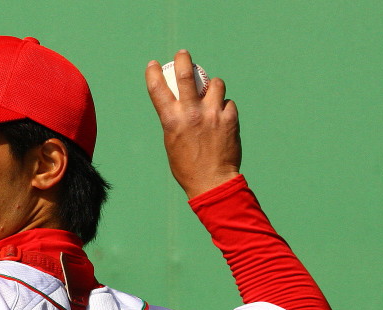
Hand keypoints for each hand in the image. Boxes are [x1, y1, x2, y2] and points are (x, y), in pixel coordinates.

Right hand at [145, 50, 241, 198]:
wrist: (212, 182)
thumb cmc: (187, 167)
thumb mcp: (171, 142)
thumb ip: (175, 121)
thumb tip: (180, 103)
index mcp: (171, 121)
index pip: (158, 89)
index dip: (153, 73)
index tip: (153, 64)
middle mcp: (191, 114)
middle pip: (186, 75)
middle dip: (183, 59)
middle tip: (183, 54)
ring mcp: (212, 114)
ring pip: (215, 84)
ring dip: (212, 86)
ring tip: (211, 93)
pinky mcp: (230, 118)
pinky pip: (227, 102)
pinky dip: (224, 107)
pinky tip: (222, 118)